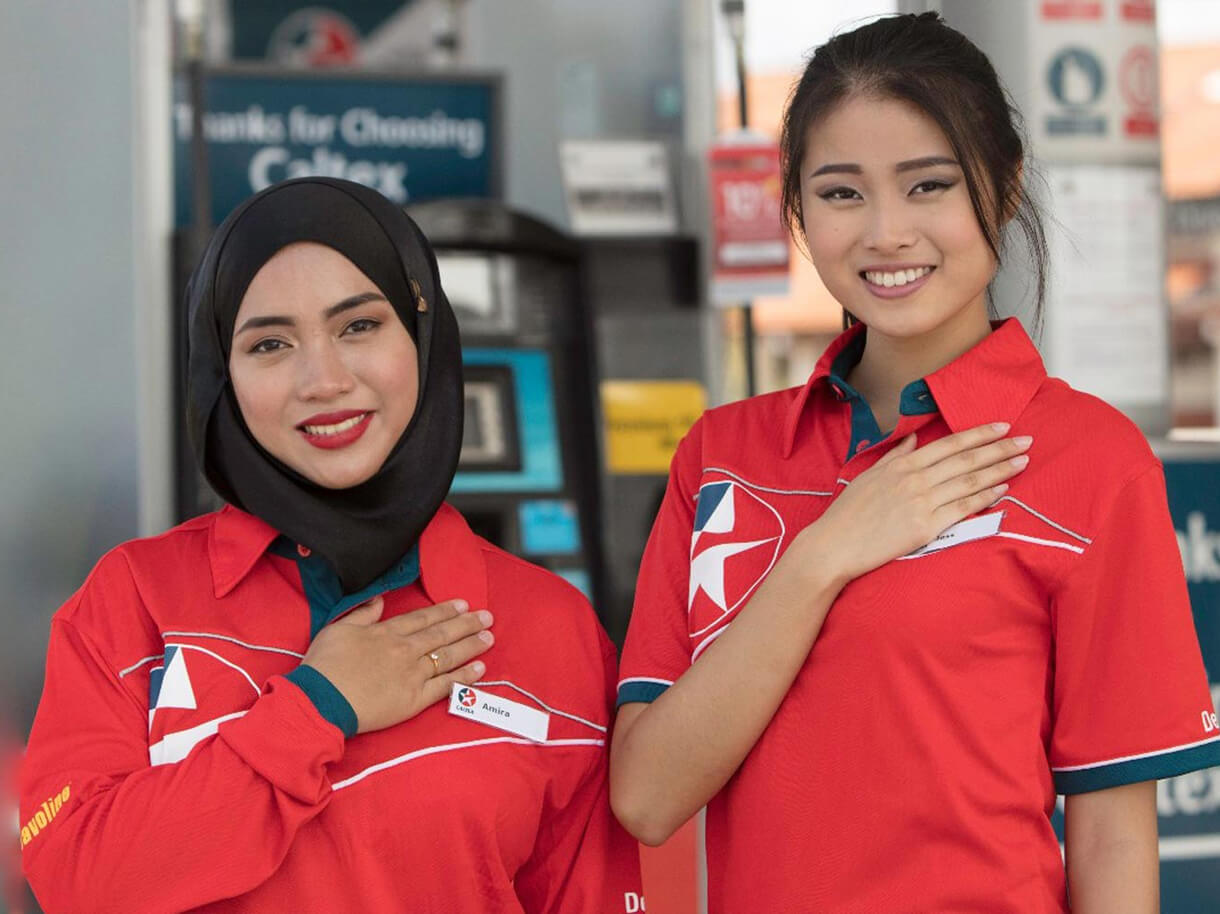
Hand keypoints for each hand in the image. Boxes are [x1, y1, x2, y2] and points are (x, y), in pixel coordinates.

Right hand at [300, 596, 493, 733]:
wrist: (322, 701)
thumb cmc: (324, 666)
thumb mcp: (337, 629)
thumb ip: (362, 614)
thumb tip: (379, 601)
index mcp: (386, 632)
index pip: (422, 618)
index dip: (444, 610)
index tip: (463, 604)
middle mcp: (405, 650)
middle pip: (441, 634)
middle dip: (466, 624)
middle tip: (487, 616)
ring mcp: (413, 674)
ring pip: (448, 656)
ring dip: (471, 645)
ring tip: (489, 637)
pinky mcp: (415, 699)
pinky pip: (446, 685)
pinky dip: (465, 676)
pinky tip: (480, 669)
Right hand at [805, 422, 1030, 585]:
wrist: (836, 544)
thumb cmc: (849, 512)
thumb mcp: (870, 474)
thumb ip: (896, 455)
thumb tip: (915, 440)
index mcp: (903, 463)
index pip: (951, 443)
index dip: (980, 434)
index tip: (1003, 426)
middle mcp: (917, 478)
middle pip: (968, 460)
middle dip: (1000, 448)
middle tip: (1027, 440)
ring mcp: (923, 502)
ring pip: (971, 481)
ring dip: (1001, 470)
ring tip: (1023, 461)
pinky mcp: (927, 527)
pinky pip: (963, 507)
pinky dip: (986, 497)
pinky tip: (1003, 490)